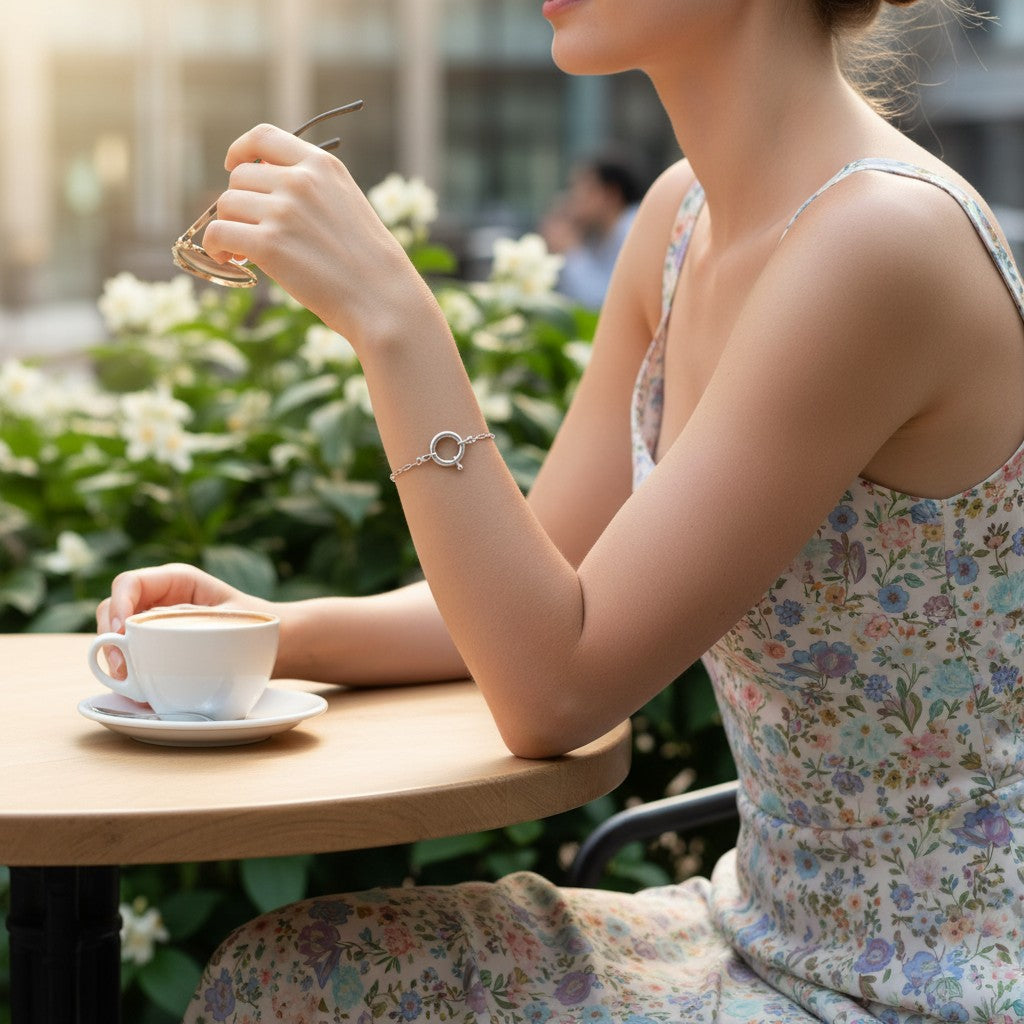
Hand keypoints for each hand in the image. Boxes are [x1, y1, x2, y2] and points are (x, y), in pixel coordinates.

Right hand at [95, 564, 256, 678]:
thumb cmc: (257, 625)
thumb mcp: (230, 620)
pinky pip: (129, 653)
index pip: (130, 583)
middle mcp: (160, 598)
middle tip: (121, 667)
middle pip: (113, 607)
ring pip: (115, 632)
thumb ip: (194, 623)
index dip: (119, 604)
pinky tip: (135, 688)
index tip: (123, 631)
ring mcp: (153, 621)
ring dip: (113, 656)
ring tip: (126, 679)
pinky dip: (126, 670)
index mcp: (177, 581)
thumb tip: (151, 635)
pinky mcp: (154, 645)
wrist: (274, 645)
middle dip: (109, 636)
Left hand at [201, 124, 429, 348]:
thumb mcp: (345, 204)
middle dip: (239, 203)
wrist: (382, 298)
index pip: (264, 137)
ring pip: (226, 205)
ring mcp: (283, 212)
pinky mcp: (268, 244)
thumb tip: (260, 182)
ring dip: (227, 226)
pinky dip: (216, 247)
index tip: (233, 164)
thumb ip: (309, 187)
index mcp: (321, 166)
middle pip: (240, 177)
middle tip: (248, 231)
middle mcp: (300, 181)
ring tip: (239, 252)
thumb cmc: (367, 261)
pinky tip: (229, 261)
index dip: (240, 149)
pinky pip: (219, 233)